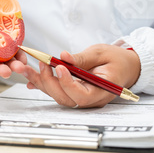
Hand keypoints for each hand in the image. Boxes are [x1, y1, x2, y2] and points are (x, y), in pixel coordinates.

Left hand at [23, 44, 140, 107]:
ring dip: (41, 82)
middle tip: (42, 64)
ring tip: (27, 69)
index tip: (59, 68)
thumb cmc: (118, 60)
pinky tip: (30, 77)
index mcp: (102, 91)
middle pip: (65, 98)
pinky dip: (43, 84)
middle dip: (50, 82)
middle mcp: (91, 99)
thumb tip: (63, 57)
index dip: (68, 84)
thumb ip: (82, 58)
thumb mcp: (102, 53)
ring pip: (58, 95)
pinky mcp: (74, 92)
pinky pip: (57, 91)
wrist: (126, 66)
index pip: (81, 95)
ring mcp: (82, 97)